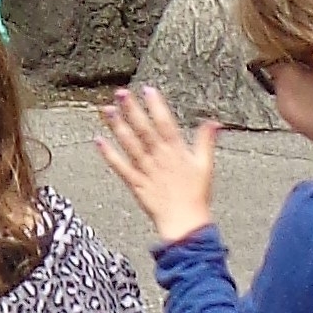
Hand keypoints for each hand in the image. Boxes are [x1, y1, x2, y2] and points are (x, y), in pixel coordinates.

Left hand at [97, 85, 220, 240]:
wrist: (186, 223)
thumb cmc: (196, 195)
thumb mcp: (205, 165)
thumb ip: (206, 141)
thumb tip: (214, 122)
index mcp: (176, 151)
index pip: (165, 123)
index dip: (156, 106)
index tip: (147, 90)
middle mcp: (159, 157)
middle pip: (144, 130)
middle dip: (132, 110)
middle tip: (121, 92)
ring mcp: (145, 170)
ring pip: (129, 144)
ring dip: (118, 126)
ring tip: (107, 110)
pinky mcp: (135, 183)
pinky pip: (120, 167)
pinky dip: (108, 154)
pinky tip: (98, 140)